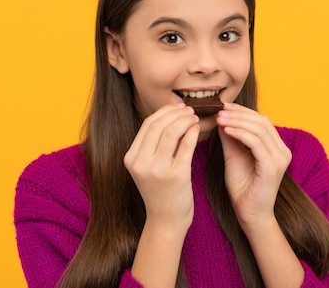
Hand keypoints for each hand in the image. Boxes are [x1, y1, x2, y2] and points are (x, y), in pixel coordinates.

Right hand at [124, 103, 199, 231]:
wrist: (166, 220)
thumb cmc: (160, 191)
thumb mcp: (147, 167)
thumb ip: (152, 145)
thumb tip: (170, 114)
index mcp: (131, 158)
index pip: (147, 125)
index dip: (164, 112)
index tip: (177, 108)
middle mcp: (141, 163)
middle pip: (159, 125)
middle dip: (177, 113)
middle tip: (190, 110)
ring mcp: (158, 170)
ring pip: (172, 132)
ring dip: (186, 120)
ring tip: (195, 118)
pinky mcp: (177, 176)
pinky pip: (186, 145)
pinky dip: (193, 133)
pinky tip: (197, 129)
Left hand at [216, 103, 291, 230]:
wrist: (249, 214)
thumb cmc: (242, 188)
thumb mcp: (233, 156)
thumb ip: (230, 138)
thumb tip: (222, 118)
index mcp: (276, 147)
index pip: (261, 120)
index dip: (242, 111)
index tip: (223, 107)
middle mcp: (282, 151)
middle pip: (262, 121)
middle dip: (239, 114)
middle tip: (219, 111)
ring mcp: (280, 158)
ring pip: (259, 129)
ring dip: (237, 121)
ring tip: (220, 119)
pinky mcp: (272, 167)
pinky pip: (256, 143)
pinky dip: (241, 134)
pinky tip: (227, 130)